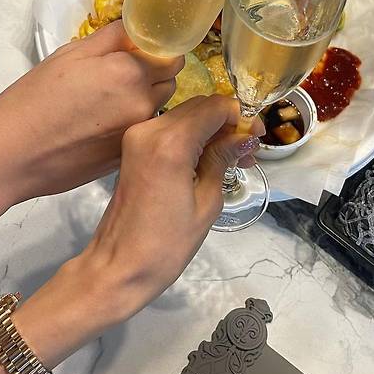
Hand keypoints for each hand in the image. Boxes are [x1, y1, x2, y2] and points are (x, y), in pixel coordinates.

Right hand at [0, 21, 183, 212]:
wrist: (9, 154)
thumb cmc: (33, 98)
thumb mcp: (70, 54)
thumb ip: (113, 38)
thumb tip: (139, 29)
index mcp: (129, 72)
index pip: (172, 54)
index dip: (157, 48)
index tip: (140, 48)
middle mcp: (142, 103)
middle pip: (170, 79)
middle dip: (155, 71)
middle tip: (121, 71)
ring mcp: (137, 132)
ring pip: (158, 104)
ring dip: (146, 96)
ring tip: (109, 98)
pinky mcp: (127, 154)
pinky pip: (143, 127)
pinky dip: (132, 120)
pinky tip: (102, 121)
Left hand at [12, 95, 262, 366]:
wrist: (118, 267)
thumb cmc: (166, 244)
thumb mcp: (207, 201)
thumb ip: (223, 158)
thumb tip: (245, 135)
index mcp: (171, 142)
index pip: (215, 107)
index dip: (240, 117)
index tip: (256, 139)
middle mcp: (151, 128)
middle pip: (200, 106)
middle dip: (226, 122)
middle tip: (246, 151)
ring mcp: (137, 135)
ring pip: (185, 115)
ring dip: (210, 128)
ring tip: (231, 159)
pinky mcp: (132, 146)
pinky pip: (170, 128)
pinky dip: (191, 136)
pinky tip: (206, 159)